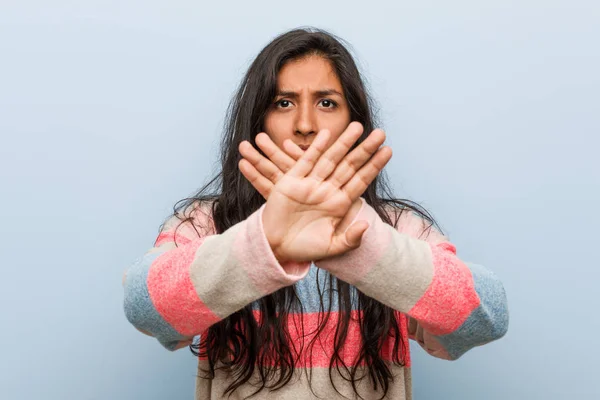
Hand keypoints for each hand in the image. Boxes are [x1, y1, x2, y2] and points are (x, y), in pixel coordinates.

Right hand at [238, 122, 391, 262]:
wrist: (275, 247)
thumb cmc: (304, 249)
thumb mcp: (331, 248)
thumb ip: (350, 239)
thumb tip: (366, 225)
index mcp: (339, 204)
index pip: (361, 180)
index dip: (374, 166)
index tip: (388, 151)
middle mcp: (328, 190)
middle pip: (350, 165)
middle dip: (365, 149)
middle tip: (380, 132)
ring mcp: (311, 183)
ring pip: (331, 158)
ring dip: (344, 142)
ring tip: (357, 126)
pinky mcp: (292, 180)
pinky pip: (307, 161)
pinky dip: (316, 148)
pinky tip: (328, 135)